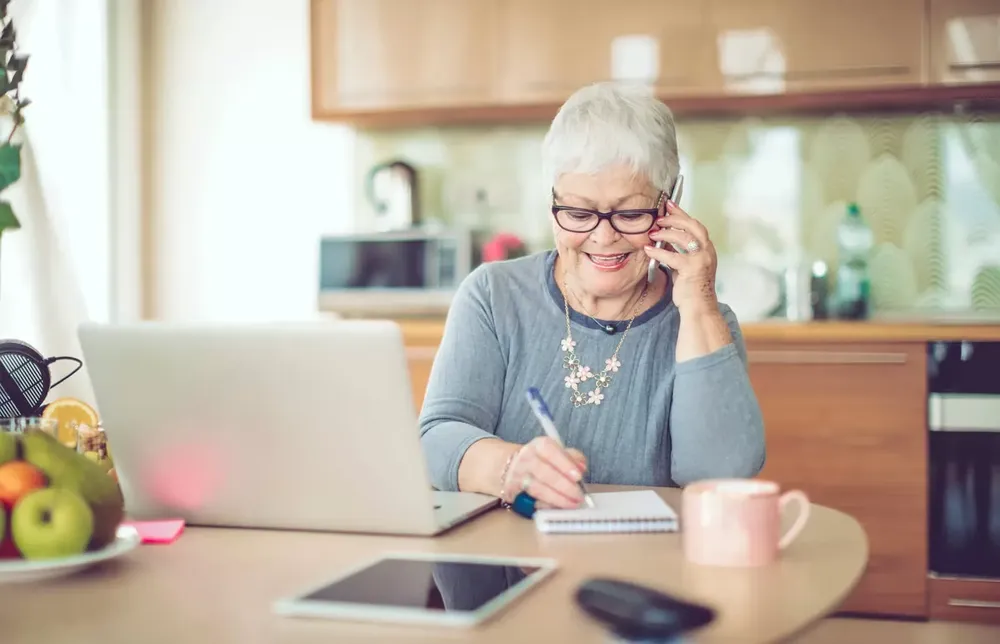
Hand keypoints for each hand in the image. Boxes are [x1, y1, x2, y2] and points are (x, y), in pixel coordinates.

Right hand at [500, 437, 587, 509]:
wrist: (510, 466)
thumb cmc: (540, 460)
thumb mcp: (555, 452)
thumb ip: (571, 457)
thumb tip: (581, 467)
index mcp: (539, 446)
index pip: (551, 451)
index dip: (565, 464)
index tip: (578, 476)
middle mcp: (526, 459)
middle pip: (544, 472)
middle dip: (564, 486)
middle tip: (579, 495)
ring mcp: (517, 475)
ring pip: (537, 488)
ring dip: (557, 498)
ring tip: (572, 503)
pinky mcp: (512, 490)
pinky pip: (530, 500)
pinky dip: (545, 505)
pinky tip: (556, 507)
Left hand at [644, 199, 718, 314]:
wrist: (699, 308)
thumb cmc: (691, 289)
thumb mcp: (684, 267)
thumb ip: (677, 253)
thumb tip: (663, 241)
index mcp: (707, 249)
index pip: (695, 225)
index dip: (682, 214)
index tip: (669, 205)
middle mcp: (707, 251)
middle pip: (693, 226)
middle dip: (675, 219)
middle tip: (660, 218)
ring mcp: (701, 259)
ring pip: (684, 237)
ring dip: (666, 232)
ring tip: (653, 233)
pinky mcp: (692, 269)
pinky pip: (672, 255)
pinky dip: (658, 251)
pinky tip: (648, 250)